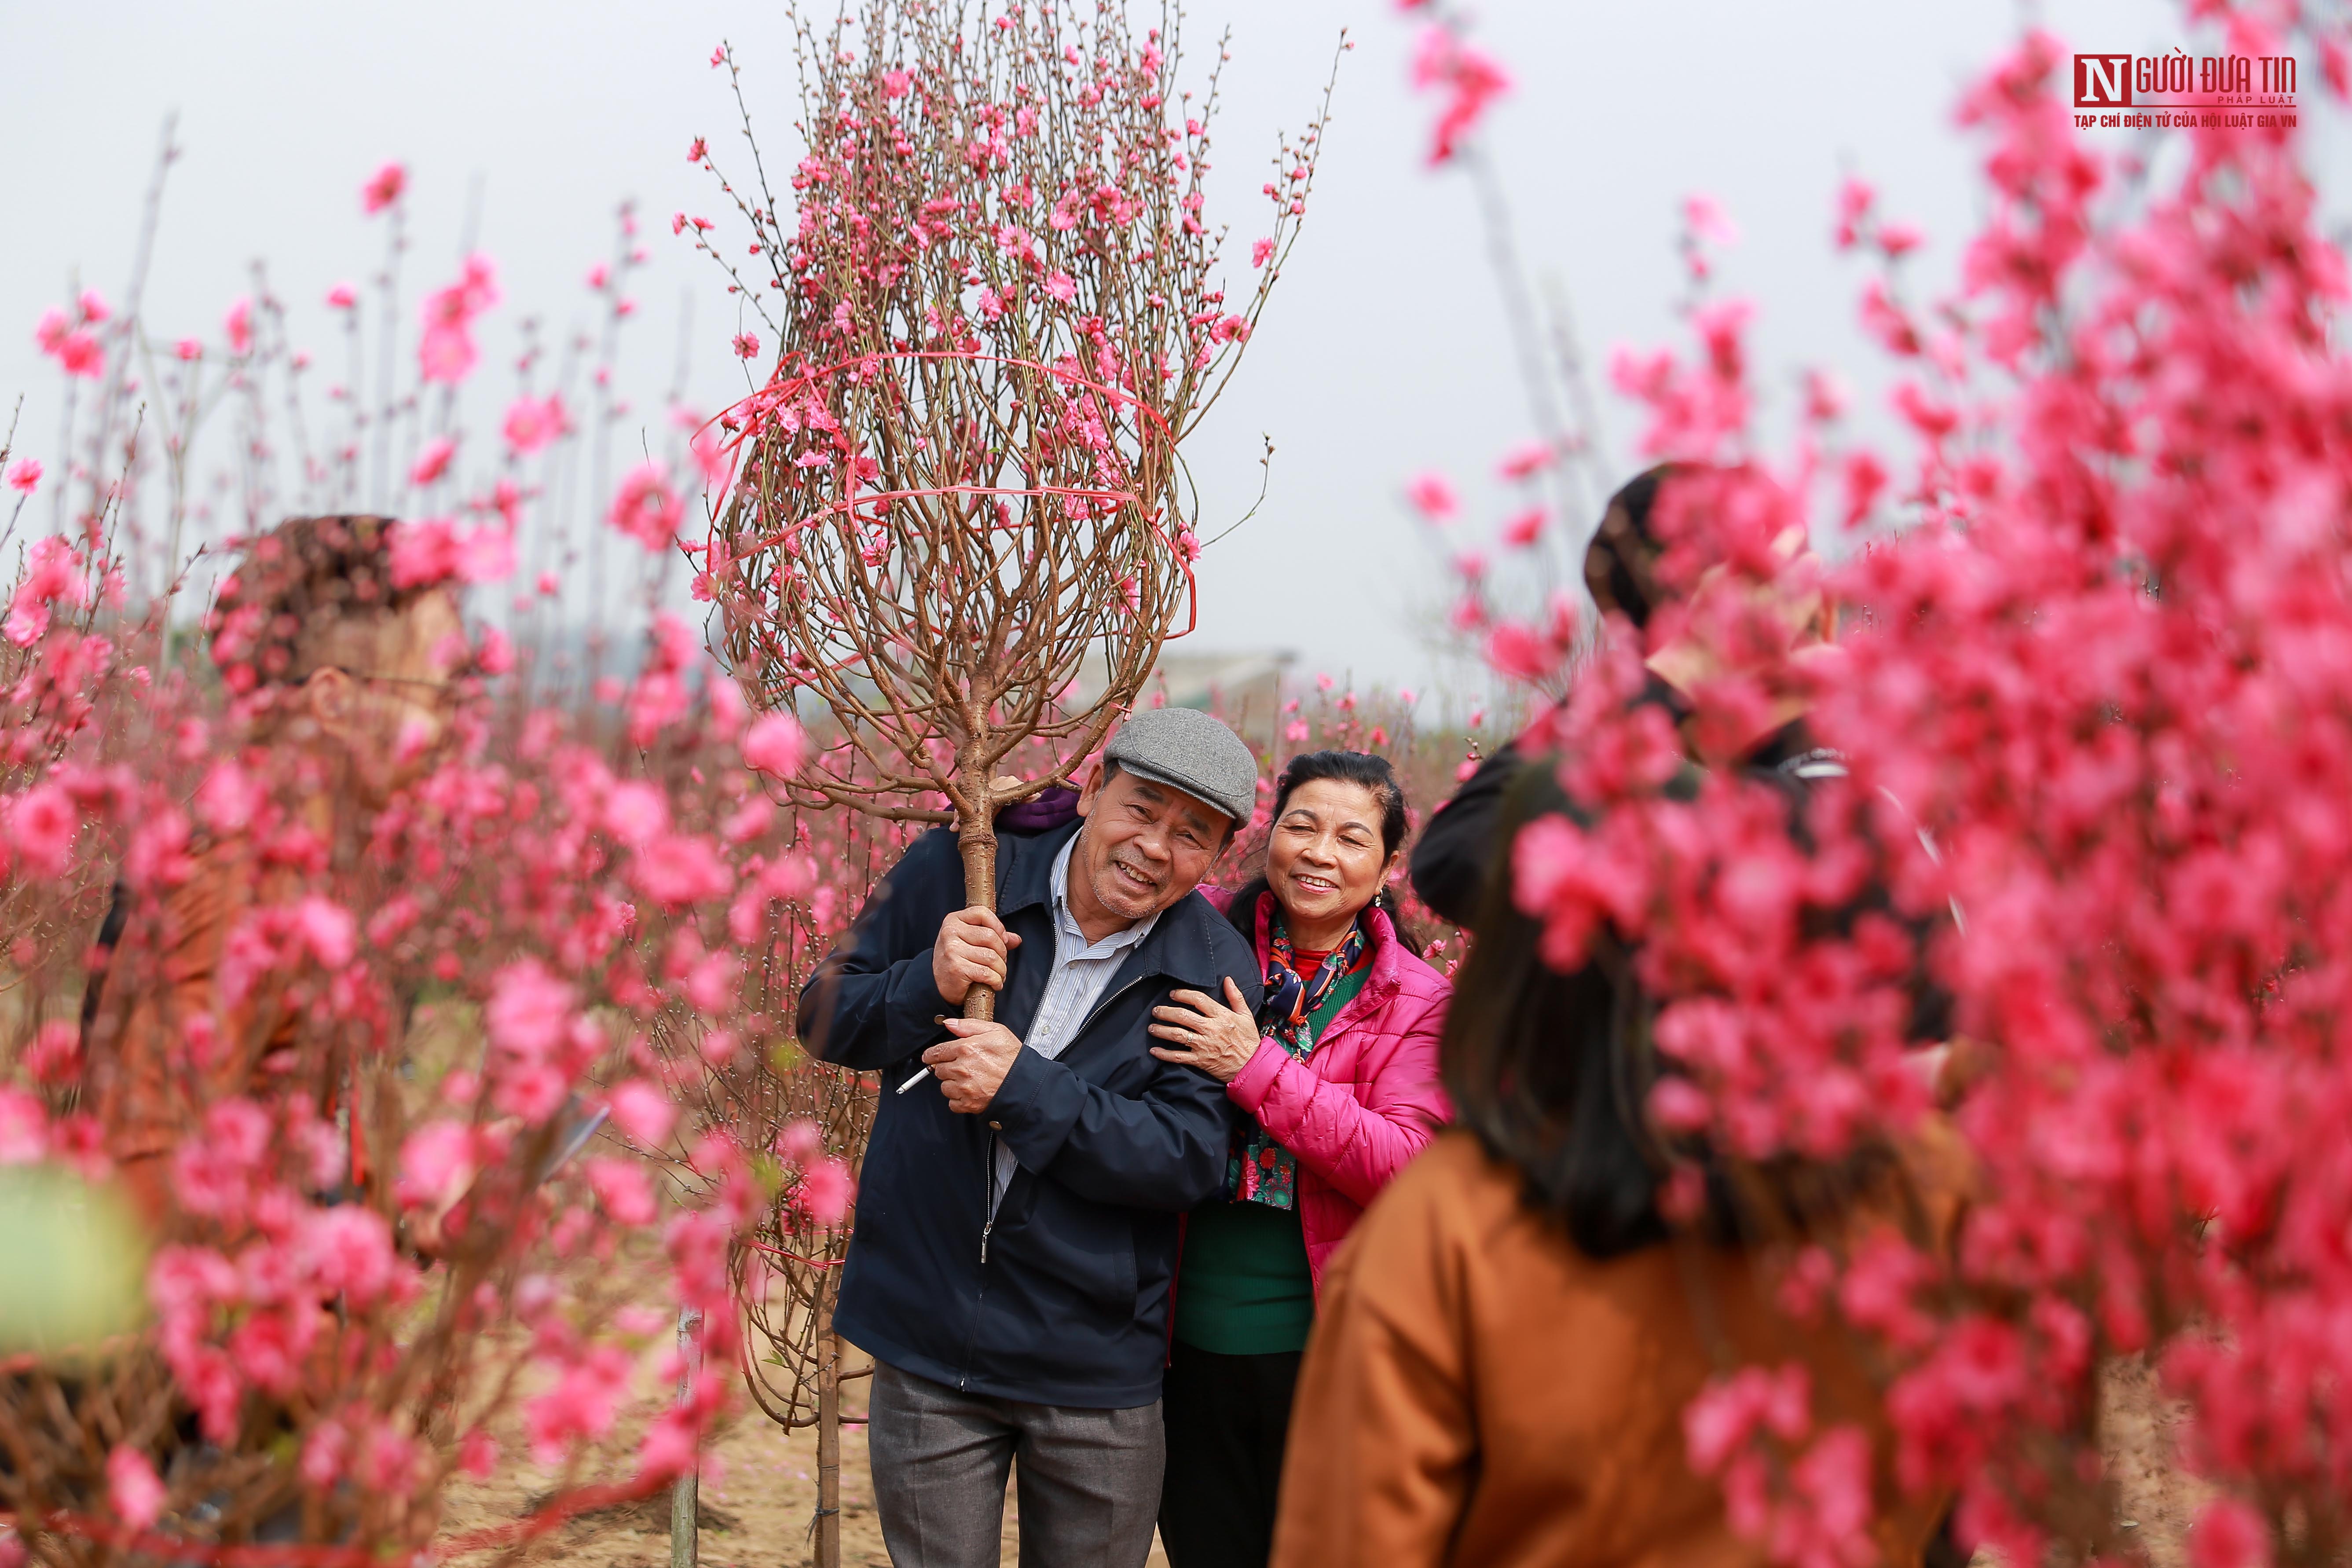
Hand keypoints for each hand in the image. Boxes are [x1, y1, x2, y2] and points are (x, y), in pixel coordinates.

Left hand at [924, 1018, 1023, 1113]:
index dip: (930, 1055)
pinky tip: (969, 1092)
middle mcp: (962, 1069)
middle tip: (958, 1067)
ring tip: (966, 1080)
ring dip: (951, 1084)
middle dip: (946, 1068)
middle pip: (939, 1070)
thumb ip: (968, 1025)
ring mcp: (965, 1088)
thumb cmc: (1013, 1057)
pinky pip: (952, 1103)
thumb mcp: (995, 1031)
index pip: (937, 1052)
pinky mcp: (969, 1103)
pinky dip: (958, 1099)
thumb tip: (949, 1023)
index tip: (928, 1057)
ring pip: (944, 1087)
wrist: (1025, 1081)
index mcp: (966, 1049)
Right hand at [932, 907, 1020, 1005]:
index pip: (982, 913)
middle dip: (1002, 953)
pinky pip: (987, 973)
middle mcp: (950, 932)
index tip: (1002, 940)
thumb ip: (993, 936)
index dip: (998, 926)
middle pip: (991, 937)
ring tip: (999, 975)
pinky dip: (996, 981)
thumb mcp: (969, 941)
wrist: (936, 983)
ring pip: (991, 957)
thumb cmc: (956, 959)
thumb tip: (1016, 939)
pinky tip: (995, 983)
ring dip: (1001, 970)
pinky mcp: (956, 968)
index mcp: (954, 920)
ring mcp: (952, 950)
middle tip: (1001, 963)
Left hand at [1148, 977, 1263, 1083]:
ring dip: (1162, 1030)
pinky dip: (1165, 1054)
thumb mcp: (1246, 1016)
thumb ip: (1236, 996)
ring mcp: (1204, 1046)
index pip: (1198, 1000)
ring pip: (1178, 1035)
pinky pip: (1179, 1057)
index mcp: (1222, 1016)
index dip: (1183, 994)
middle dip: (1166, 1012)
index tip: (1172, 994)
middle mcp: (1211, 1029)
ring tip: (1152, 1027)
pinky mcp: (1200, 1061)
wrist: (1252, 1066)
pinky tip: (1154, 1050)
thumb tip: (1227, 979)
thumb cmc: (1248, 1040)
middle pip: (1183, 1016)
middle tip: (1156, 1010)